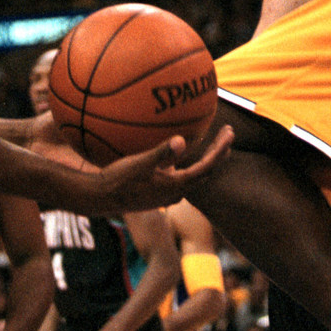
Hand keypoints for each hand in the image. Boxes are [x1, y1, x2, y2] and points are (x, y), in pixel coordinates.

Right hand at [96, 126, 232, 211]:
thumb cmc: (118, 180)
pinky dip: (192, 160)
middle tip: (228, 132)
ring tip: (215, 139)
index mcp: (176, 186)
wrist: (101, 199)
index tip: (230, 132)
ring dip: (208, 157)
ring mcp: (168, 193)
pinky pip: (183, 174)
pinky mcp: (160, 190)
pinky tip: (184, 149)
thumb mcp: (139, 163)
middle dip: (219, 152)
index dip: (221, 150)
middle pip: (206, 171)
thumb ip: (161, 153)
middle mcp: (176, 192)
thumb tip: (183, 141)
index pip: (207, 167)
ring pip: (196, 175)